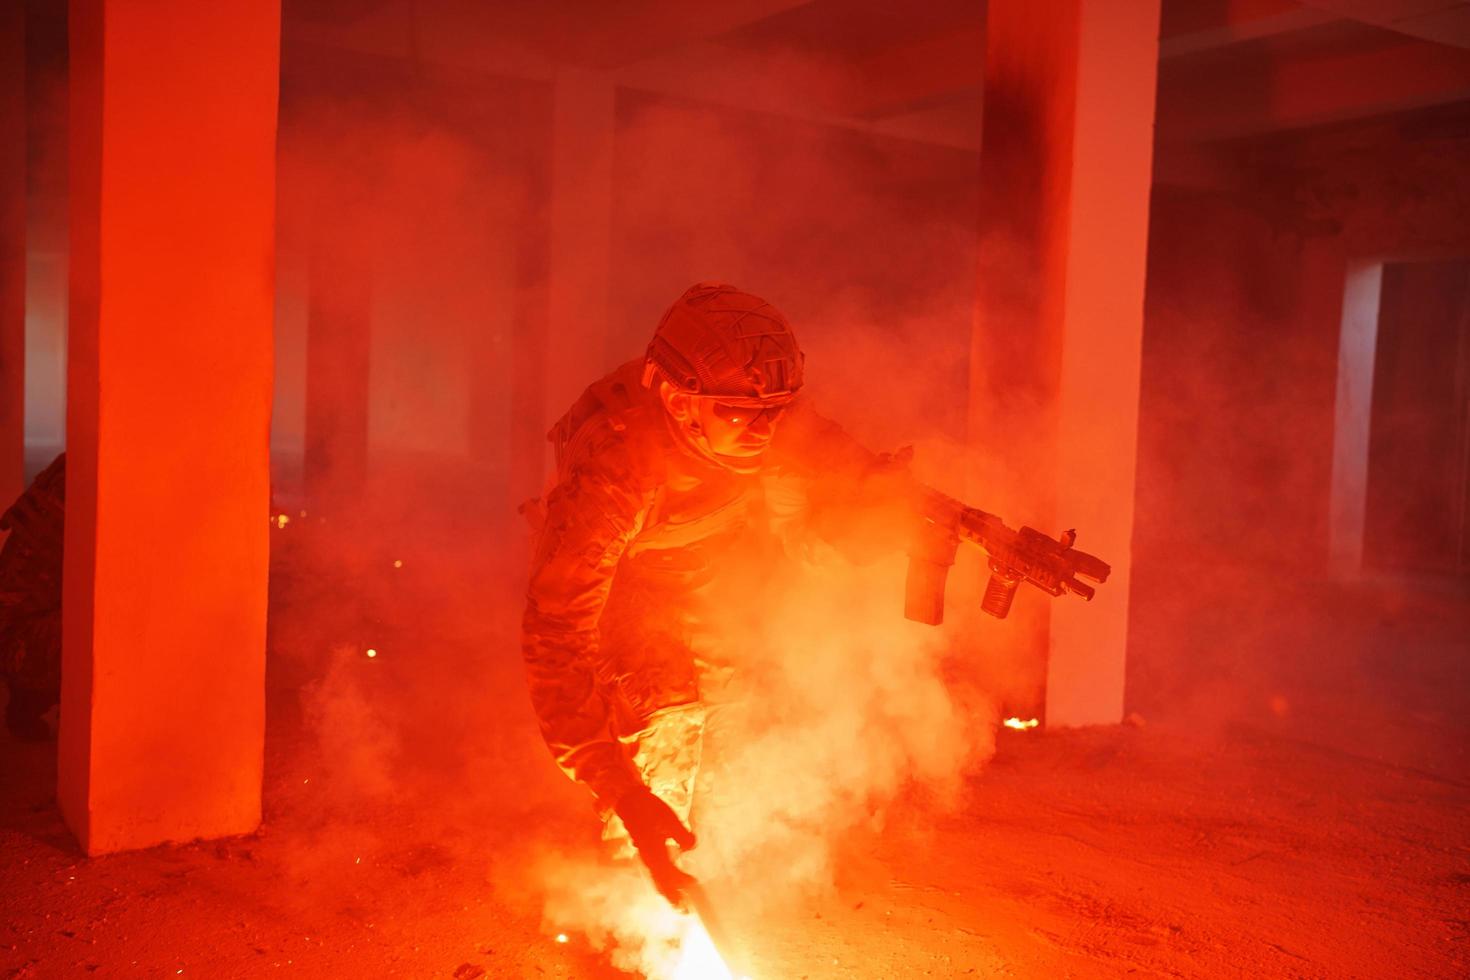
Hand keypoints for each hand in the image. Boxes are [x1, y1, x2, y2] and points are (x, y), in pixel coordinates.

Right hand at [613, 786, 696, 905]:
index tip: (693, 886)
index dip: (681, 882)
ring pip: (658, 881)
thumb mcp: (669, 819)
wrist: (631, 802)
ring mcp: (647, 858)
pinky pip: (656, 875)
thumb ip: (681, 835)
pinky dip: (664, 884)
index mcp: (654, 852)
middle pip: (661, 884)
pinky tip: (670, 886)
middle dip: (672, 898)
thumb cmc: (650, 810)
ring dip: (668, 893)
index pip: (669, 874)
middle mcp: (649, 859)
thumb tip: (690, 849)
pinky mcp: (648, 855)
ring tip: (679, 905)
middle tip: (685, 912)